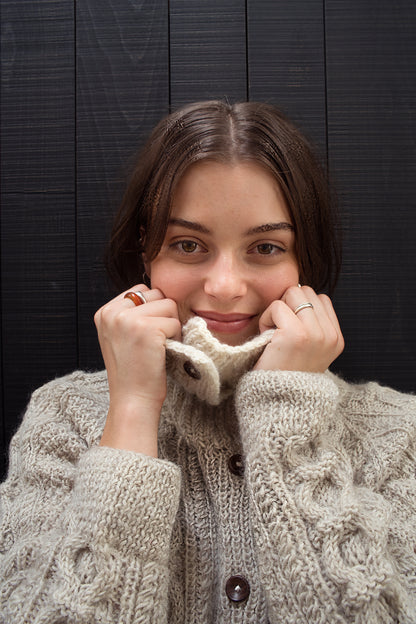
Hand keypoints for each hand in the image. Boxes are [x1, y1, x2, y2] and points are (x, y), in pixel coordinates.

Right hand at [94, 285, 180, 455]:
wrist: (132, 401)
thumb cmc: (133, 372)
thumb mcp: (121, 337)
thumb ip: (131, 314)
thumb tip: (160, 293)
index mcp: (104, 312)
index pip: (141, 290)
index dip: (153, 310)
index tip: (147, 335)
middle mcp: (112, 312)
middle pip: (156, 293)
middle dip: (163, 315)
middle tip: (156, 342)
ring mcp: (127, 319)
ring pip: (169, 304)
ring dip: (171, 326)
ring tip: (160, 347)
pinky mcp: (146, 328)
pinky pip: (175, 321)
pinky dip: (176, 338)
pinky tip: (163, 353)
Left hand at [254, 285, 343, 372]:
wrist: (277, 404)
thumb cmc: (284, 374)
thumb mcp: (309, 351)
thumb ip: (311, 325)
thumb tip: (295, 291)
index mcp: (336, 339)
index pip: (320, 299)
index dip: (299, 307)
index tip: (289, 329)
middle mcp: (330, 336)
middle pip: (306, 291)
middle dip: (288, 305)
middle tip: (279, 330)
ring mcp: (315, 334)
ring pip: (292, 293)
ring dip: (277, 309)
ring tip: (274, 333)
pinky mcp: (295, 334)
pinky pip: (276, 306)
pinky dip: (266, 318)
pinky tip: (266, 338)